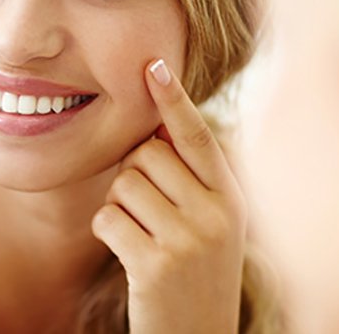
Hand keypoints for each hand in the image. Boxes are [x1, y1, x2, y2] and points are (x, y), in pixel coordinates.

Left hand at [91, 58, 247, 332]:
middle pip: (147, 155)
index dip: (173, 100)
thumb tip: (153, 128)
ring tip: (143, 236)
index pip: (199, 137)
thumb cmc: (196, 273)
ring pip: (123, 183)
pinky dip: (108, 232)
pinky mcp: (156, 265)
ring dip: (119, 206)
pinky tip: (130, 255)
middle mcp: (217, 214)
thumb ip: (193, 180)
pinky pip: (107, 218)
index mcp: (231, 198)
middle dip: (133, 173)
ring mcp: (188, 240)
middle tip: (149, 211)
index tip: (153, 66)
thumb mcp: (213, 224)